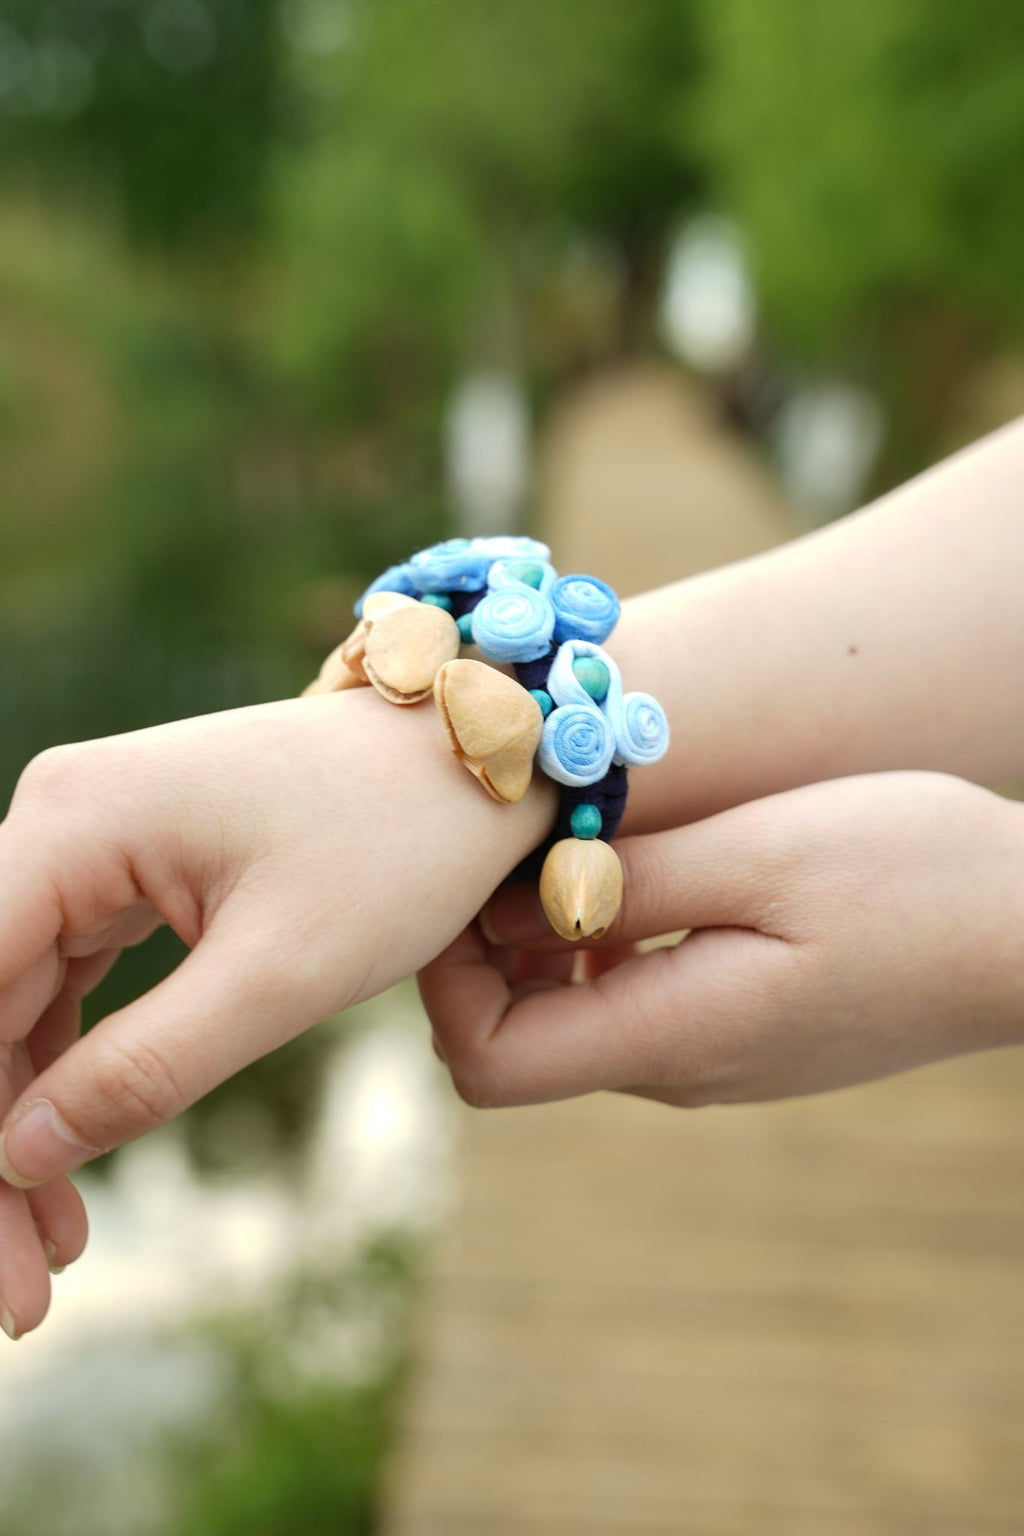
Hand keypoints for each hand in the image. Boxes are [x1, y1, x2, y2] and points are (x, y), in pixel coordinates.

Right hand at [0, 689, 553, 1336]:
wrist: (472, 762)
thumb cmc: (397, 845)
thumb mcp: (281, 975)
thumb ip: (144, 1068)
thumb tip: (16, 1154)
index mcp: (75, 820)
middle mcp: (61, 816)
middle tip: (22, 1297)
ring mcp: (92, 840)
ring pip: (12, 1006)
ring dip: (22, 1127)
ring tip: (54, 1258)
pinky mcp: (129, 867)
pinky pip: (66, 984)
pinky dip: (71, 1077)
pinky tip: (76, 1171)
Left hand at [418, 773, 1023, 1109]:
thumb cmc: (912, 875)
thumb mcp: (761, 852)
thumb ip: (628, 883)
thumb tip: (509, 900)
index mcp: (673, 1035)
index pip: (486, 1063)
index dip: (445, 981)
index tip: (469, 882)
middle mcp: (679, 1068)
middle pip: (518, 1034)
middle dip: (486, 943)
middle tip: (514, 834)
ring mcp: (711, 1056)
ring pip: (571, 1013)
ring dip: (545, 931)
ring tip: (577, 834)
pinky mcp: (739, 1029)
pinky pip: (629, 996)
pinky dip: (600, 937)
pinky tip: (636, 863)